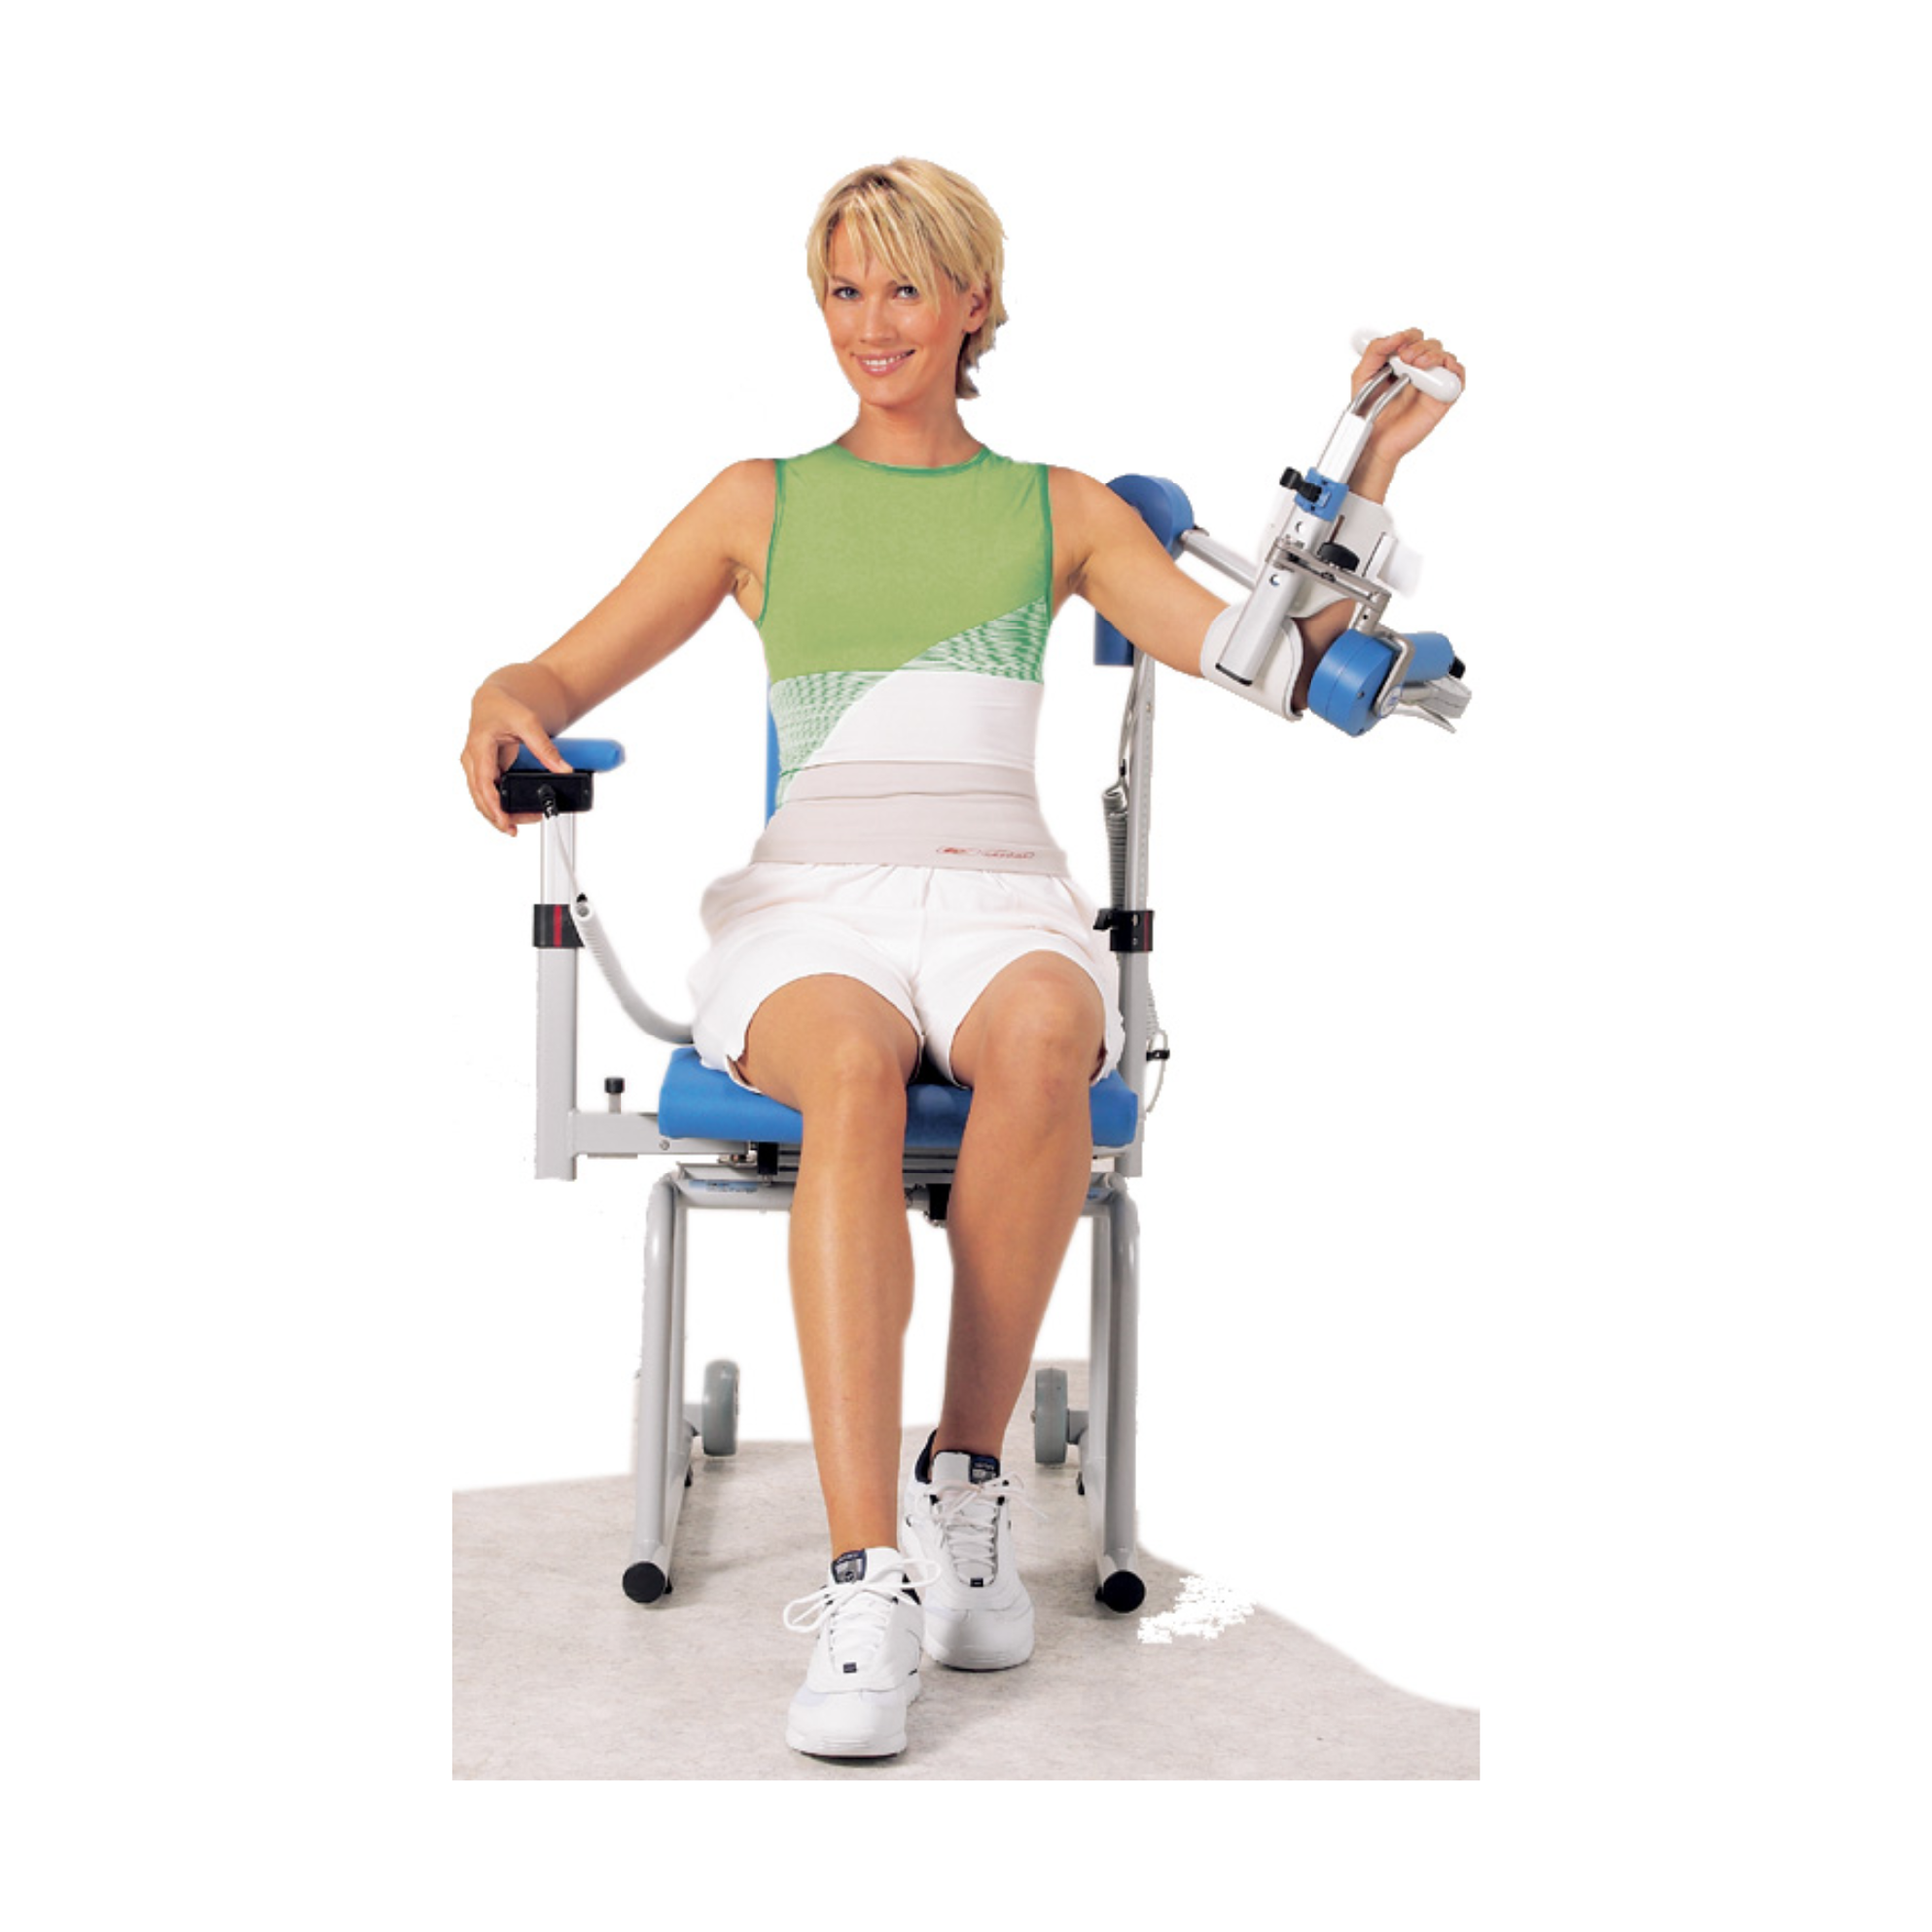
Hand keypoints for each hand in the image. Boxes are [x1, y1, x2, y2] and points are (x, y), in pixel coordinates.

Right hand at [460, 690, 571, 835]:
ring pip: (481, 798)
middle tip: (517, 829)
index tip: (504, 822)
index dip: (493, 806)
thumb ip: (545, 747)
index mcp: (479, 746)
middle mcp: (472, 760)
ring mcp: (475, 767)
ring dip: (498, 813)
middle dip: (498, 816)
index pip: (483, 783)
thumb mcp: (528, 722)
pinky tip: (512, 814)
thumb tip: (563, 769)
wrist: (493, 700)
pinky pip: (487, 793)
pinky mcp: (483, 771)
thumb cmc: (505, 707)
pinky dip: (498, 805)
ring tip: (521, 824)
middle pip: (480, 796)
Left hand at [1354, 327, 1465, 465]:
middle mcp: (1419, 370)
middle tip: (1406, 358)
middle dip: (1420, 346)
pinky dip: (1454, 369)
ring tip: (1418, 365)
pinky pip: (1458, 377)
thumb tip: (1396, 336)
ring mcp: (1432, 383)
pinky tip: (1439, 371)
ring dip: (1434, 354)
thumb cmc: (1368, 411)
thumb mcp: (1363, 375)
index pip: (1414, 337)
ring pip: (1445, 356)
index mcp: (1401, 362)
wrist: (1374, 438)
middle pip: (1432, 344)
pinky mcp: (1442, 398)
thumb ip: (1375, 351)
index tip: (1398, 346)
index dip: (1409, 336)